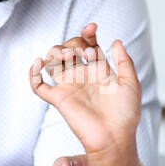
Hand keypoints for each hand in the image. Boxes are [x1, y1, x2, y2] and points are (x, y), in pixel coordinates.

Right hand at [29, 23, 141, 158]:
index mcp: (99, 71)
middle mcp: (82, 76)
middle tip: (87, 53)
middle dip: (74, 43)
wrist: (115, 137)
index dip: (88, 34)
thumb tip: (116, 41)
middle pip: (69, 49)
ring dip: (56, 52)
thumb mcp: (131, 83)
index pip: (88, 45)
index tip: (92, 27)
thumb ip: (124, 62)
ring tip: (68, 57)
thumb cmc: (126, 115)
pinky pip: (39, 86)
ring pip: (53, 62)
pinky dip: (33, 74)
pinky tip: (38, 63)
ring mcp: (69, 87)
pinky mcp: (59, 99)